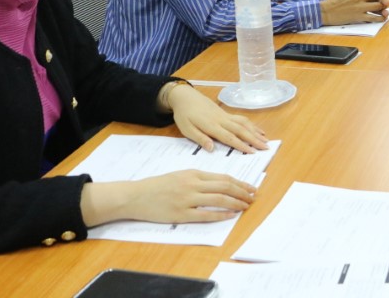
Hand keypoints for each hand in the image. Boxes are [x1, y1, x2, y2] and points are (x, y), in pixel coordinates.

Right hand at [80, 170, 256, 226]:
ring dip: (236, 203)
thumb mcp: (180, 174)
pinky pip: (205, 215)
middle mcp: (192, 184)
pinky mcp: (181, 214)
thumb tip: (220, 184)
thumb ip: (198, 178)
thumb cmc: (157, 185)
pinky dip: (221, 215)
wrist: (135, 196)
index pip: (223, 177)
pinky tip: (230, 215)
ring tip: (246, 206)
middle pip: (225, 187)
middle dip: (242, 192)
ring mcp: (187, 199)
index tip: (250, 187)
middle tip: (253, 197)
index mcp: (193, 173)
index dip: (240, 183)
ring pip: (219, 199)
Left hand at [165, 83, 268, 152]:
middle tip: (266, 147)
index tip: (252, 152)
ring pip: (244, 123)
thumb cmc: (184, 115)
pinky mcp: (226, 113)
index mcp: (211, 125)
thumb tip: (211, 149)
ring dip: (255, 132)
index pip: (229, 137)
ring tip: (265, 140)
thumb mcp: (186, 129)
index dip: (241, 145)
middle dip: (254, 139)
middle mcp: (222, 120)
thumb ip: (199, 138)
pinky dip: (252, 125)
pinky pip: (242, 119)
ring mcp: (225, 116)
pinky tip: (257, 130)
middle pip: (241, 130)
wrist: (186, 97)